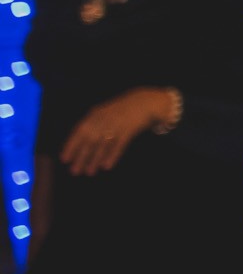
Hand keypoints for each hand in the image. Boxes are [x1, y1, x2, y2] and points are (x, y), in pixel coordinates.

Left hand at [60, 87, 175, 176]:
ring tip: (89, 172)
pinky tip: (107, 166)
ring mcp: (117, 123)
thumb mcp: (105, 113)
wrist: (146, 101)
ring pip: (103, 144)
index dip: (71, 145)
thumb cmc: (122, 110)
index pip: (80, 131)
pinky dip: (112, 155)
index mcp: (96, 114)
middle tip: (75, 171)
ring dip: (95, 159)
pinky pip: (119, 144)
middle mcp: (105, 119)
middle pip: (90, 140)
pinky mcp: (130, 129)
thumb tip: (80, 144)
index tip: (65, 159)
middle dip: (81, 156)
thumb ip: (93, 124)